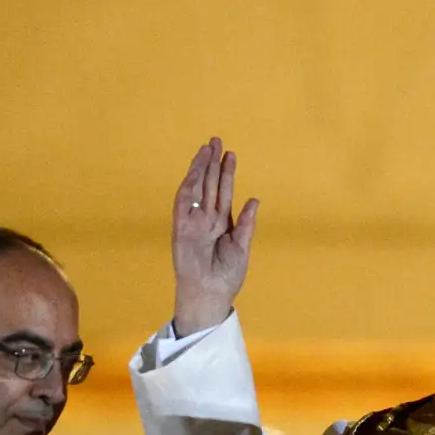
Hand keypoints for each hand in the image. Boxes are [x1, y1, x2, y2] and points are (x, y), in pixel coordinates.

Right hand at [172, 137, 259, 334]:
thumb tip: (254, 199)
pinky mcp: (181, 227)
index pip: (224, 192)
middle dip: (213, 163)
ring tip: (207, 149)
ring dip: (201, 168)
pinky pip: (184, 202)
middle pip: (209, 185)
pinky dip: (189, 185)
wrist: (211, 293)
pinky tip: (196, 169)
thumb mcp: (242, 247)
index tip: (231, 154)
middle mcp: (206, 218)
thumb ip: (247, 223)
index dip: (227, 173)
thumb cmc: (227, 275)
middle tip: (217, 141)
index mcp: (222, 223)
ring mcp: (193, 221)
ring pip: (197, 188)